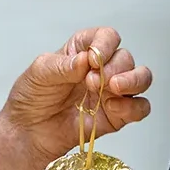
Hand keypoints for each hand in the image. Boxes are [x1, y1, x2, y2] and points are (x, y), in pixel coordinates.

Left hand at [0, 28, 152, 169]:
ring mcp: (111, 92)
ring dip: (133, 81)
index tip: (94, 58)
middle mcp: (101, 69)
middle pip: (125, 58)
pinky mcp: (116, 116)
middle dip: (114, 67)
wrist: (28, 133)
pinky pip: (140, 108)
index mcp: (82, 51)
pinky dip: (134, 107)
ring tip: (113, 88)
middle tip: (93, 81)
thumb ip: (62, 65)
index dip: (105, 44)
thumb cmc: (31, 99)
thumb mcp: (38, 74)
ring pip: (141, 79)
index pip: (106, 36)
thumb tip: (84, 59)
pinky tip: (114, 107)